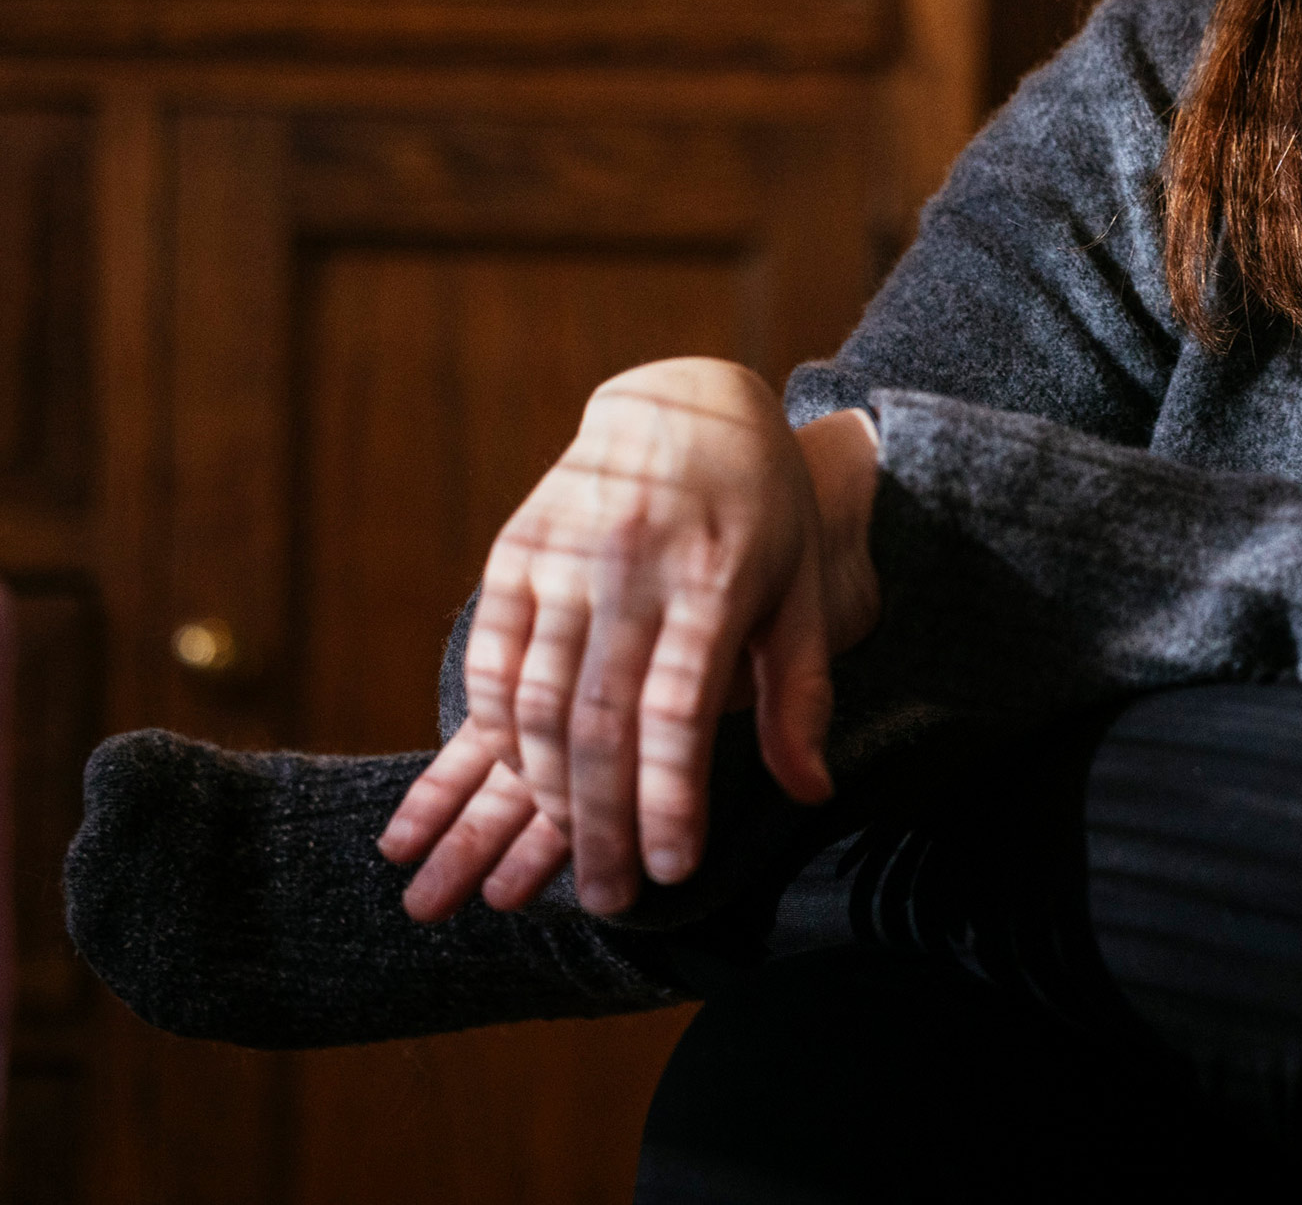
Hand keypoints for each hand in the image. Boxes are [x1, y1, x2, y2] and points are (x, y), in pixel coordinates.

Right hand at [375, 364, 879, 918]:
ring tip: (565, 857)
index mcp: (715, 580)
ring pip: (537, 701)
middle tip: (609, 898)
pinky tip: (511, 779)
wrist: (686, 403)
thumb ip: (800, 694)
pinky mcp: (516, 551)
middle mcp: (634, 568)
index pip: (678, 713)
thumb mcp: (803, 591)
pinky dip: (494, 728)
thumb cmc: (763, 512)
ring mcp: (566, 556)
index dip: (669, 799)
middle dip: (602, 824)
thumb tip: (809, 793)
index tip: (671, 870)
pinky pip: (492, 658)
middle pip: (600, 722)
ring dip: (544, 792)